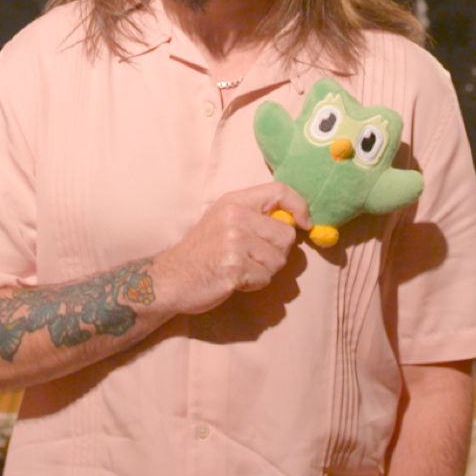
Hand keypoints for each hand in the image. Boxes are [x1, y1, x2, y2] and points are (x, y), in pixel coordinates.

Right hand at [155, 183, 310, 314]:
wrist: (171, 278)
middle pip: (286, 235)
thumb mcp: (224, 220)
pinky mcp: (234, 268)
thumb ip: (255, 216)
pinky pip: (265, 278)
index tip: (304, 224)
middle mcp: (235, 217)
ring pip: (278, 260)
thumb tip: (296, 222)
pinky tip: (234, 280)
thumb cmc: (202, 251)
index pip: (280, 191)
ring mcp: (234, 243)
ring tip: (240, 268)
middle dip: (276, 252)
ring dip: (264, 270)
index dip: (300, 207)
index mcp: (234, 201)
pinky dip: (254, 284)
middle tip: (253, 258)